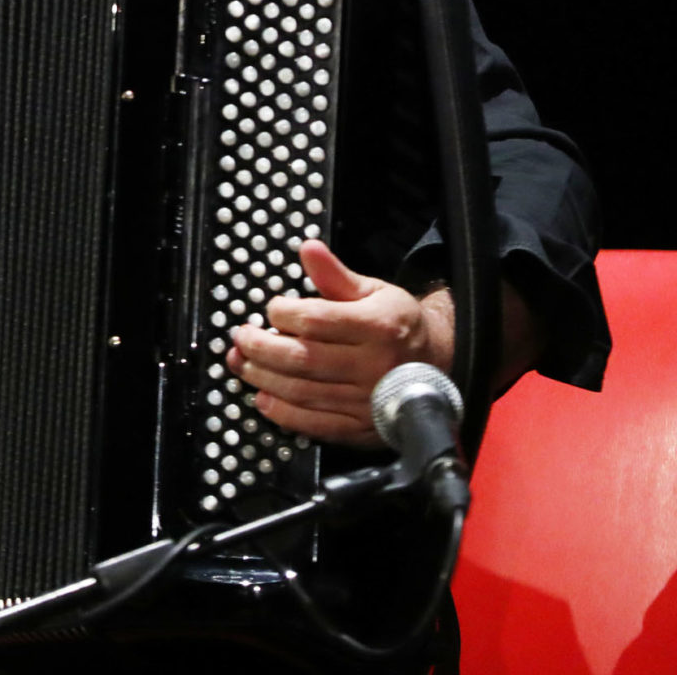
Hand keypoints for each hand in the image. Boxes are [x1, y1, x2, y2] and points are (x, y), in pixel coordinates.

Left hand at [225, 240, 454, 447]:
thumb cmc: (395, 324)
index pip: (316, 320)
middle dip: (260, 348)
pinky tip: (263, 397)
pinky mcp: (360, 428)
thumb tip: (308, 247)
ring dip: (262, 378)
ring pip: (302, 392)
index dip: (283, 314)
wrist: (436, 365)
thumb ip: (335, 275)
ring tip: (241, 363)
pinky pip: (314, 424)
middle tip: (240, 338)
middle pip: (302, 358)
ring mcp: (366, 400)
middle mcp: (372, 365)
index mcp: (377, 326)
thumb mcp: (373, 291)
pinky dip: (282, 412)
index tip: (270, 309)